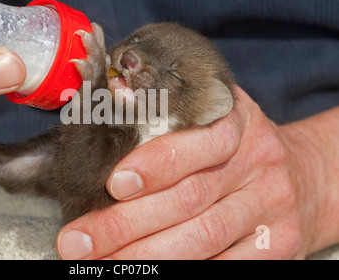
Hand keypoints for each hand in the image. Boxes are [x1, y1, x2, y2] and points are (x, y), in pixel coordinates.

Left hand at [56, 86, 338, 258]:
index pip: (199, 142)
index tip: (114, 182)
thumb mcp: (213, 117)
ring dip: (144, 255)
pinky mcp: (278, 244)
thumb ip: (170, 116)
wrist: (303, 175)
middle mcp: (258, 162)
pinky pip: (225, 264)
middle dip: (125, 223)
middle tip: (77, 240)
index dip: (157, 163)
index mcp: (236, 122)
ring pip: (203, 238)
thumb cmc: (236, 145)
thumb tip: (102, 120)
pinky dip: (181, 271)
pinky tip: (146, 272)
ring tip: (99, 262)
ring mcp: (270, 206)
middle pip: (189, 198)